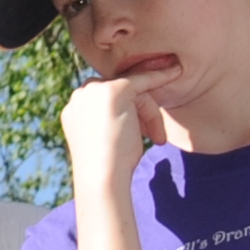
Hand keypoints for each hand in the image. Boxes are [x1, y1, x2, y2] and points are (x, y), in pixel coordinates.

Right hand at [61, 72, 163, 195]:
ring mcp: (93, 91)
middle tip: (154, 135)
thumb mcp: (108, 139)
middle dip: (140, 110)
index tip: (144, 124)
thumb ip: (111, 121)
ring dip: (150, 113)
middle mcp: (78, 97)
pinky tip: (175, 72)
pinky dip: (160, 77)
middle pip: (119, 92)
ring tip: (157, 139)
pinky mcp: (113, 90)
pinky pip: (142, 80)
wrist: (103, 177)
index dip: (129, 111)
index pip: (106, 100)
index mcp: (73, 111)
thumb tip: (128, 116)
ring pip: (132, 90)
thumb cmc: (110, 167)